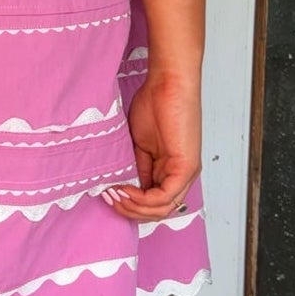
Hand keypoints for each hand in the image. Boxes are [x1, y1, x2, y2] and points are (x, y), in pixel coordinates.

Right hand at [102, 68, 201, 221]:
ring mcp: (186, 173)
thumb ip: (136, 167)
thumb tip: (125, 188)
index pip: (153, 202)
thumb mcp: (139, 144)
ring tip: (114, 194)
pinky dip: (141, 198)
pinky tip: (125, 189)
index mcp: (171, 170)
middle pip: (158, 211)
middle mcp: (181, 175)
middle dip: (130, 210)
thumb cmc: (155, 104)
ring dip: (134, 206)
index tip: (108, 194)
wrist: (168, 84)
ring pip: (161, 208)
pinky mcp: (186, 167)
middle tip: (109, 198)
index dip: (130, 204)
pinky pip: (164, 196)